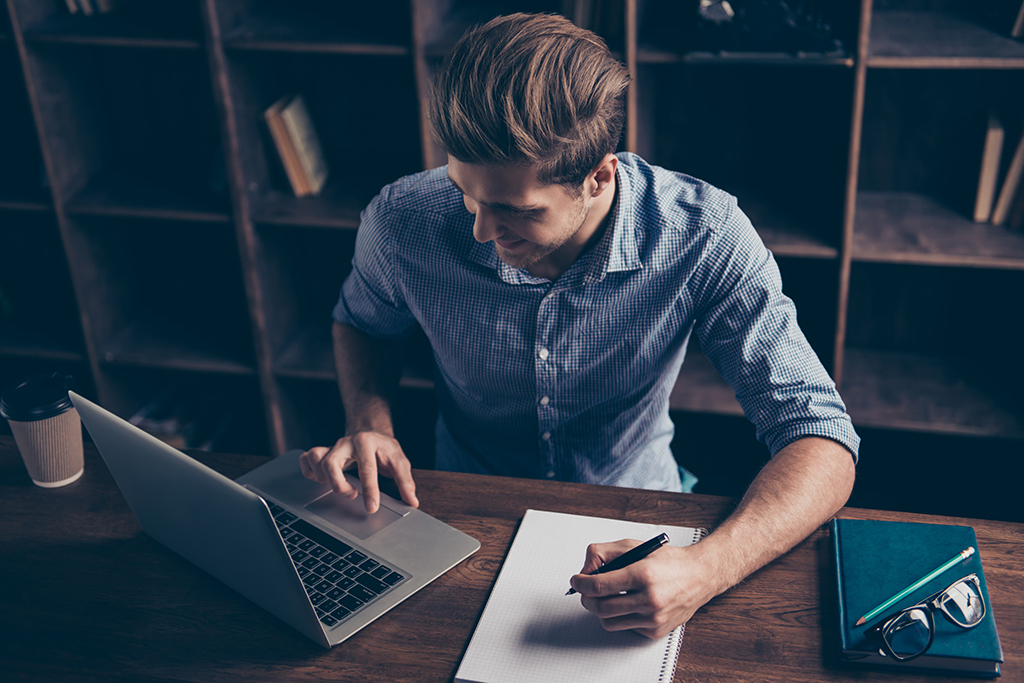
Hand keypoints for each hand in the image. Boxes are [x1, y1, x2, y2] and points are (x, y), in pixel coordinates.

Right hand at [299, 432, 418, 512]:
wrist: (371, 431)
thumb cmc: (384, 448)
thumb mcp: (399, 461)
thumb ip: (405, 482)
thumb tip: (412, 501)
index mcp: (367, 443)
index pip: (366, 469)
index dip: (369, 491)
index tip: (372, 507)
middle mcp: (346, 443)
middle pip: (331, 462)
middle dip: (339, 484)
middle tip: (352, 494)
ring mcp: (332, 447)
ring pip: (316, 458)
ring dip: (324, 478)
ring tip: (340, 487)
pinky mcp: (323, 452)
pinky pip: (307, 459)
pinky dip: (309, 472)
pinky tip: (322, 480)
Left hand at [569, 539, 717, 638]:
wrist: (699, 576)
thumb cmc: (668, 561)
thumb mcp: (634, 546)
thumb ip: (605, 553)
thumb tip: (585, 570)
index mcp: (643, 574)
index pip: (600, 585)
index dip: (581, 584)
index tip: (577, 581)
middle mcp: (650, 599)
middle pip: (601, 607)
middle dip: (587, 599)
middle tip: (586, 591)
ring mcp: (654, 618)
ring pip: (609, 622)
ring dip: (601, 610)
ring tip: (606, 597)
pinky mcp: (656, 631)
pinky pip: (625, 627)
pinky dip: (620, 617)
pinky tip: (627, 603)